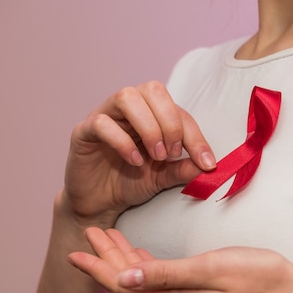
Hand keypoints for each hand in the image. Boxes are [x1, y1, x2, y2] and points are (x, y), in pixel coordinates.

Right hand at [62, 81, 215, 225]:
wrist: (100, 202)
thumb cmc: (131, 182)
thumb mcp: (164, 177)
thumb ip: (183, 169)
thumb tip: (209, 166)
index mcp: (152, 113)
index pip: (178, 111)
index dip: (196, 136)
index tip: (207, 163)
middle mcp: (129, 108)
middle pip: (153, 90)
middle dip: (170, 122)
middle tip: (172, 154)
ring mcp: (105, 116)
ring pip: (126, 97)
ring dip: (148, 127)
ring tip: (156, 156)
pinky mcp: (84, 131)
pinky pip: (101, 123)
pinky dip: (122, 141)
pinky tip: (134, 161)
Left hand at [67, 228, 292, 292]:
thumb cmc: (260, 278)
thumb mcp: (212, 268)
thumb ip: (166, 275)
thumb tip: (126, 279)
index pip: (125, 287)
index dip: (99, 267)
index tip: (77, 248)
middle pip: (132, 288)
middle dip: (109, 260)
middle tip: (92, 234)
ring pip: (146, 289)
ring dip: (127, 264)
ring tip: (111, 240)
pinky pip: (162, 292)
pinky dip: (148, 272)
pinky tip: (143, 258)